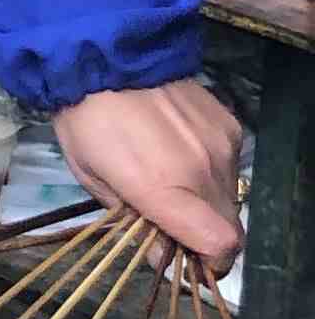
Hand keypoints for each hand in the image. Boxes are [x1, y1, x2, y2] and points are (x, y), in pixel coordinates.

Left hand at [55, 79, 246, 268]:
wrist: (107, 55)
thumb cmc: (87, 123)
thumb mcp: (93, 180)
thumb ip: (132, 223)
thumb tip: (160, 257)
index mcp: (165, 189)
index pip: (220, 244)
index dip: (212, 263)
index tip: (192, 261)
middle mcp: (204, 171)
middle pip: (230, 227)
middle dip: (207, 237)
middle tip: (174, 225)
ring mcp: (222, 145)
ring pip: (231, 197)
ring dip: (209, 203)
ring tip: (173, 183)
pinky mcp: (230, 125)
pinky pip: (230, 165)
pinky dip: (211, 172)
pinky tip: (181, 153)